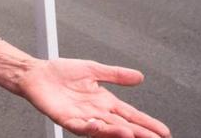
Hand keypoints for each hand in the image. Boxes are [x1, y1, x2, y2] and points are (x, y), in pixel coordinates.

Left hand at [18, 58, 170, 137]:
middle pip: (122, 126)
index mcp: (105, 101)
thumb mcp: (93, 70)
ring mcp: (82, 117)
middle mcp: (96, 112)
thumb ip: (115, 74)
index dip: (147, 123)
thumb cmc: (61, 72)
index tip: (164, 131)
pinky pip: (80, 126)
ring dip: (117, 132)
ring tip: (132, 134)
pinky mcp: (66, 119)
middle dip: (140, 133)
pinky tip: (98, 125)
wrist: (36, 73)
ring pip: (104, 129)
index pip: (131, 115)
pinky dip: (90, 127)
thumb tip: (140, 76)